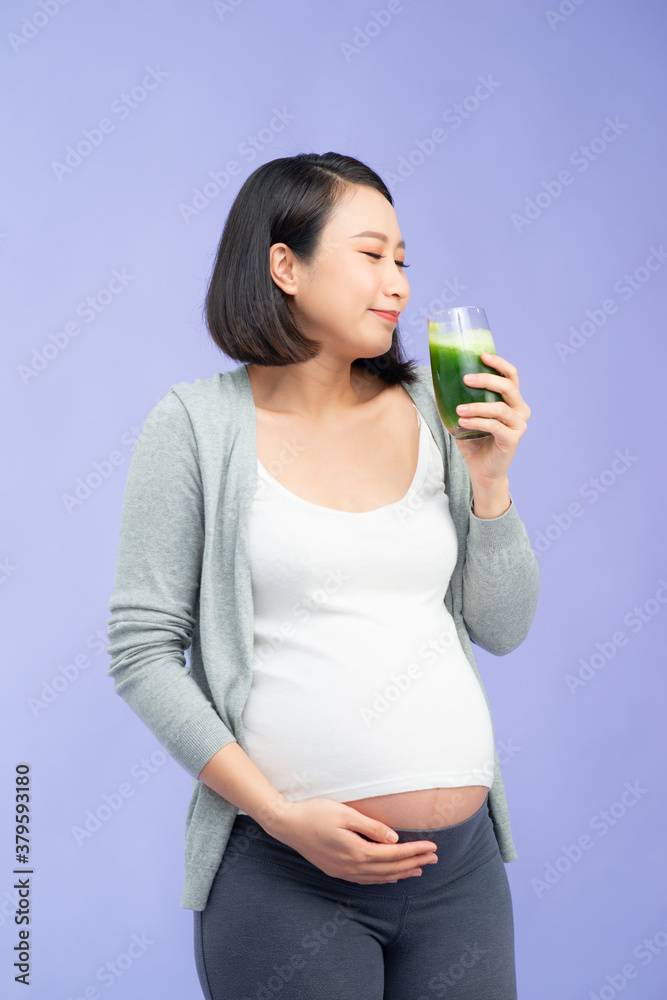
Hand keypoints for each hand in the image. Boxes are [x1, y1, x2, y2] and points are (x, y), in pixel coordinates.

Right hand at [265, 797, 437, 883]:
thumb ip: (372, 827)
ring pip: (380, 877)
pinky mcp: (337, 870)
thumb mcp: (345, 814)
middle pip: (390, 868)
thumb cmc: (315, 813)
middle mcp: (352, 866)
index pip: (394, 854)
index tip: (432, 847)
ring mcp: (344, 871)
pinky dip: (383, 879)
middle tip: (434, 858)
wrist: (288, 825)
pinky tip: (390, 876)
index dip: (415, 851)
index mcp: (357, 851)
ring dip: (401, 873)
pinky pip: (366, 880)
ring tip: (419, 869)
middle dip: (414, 863)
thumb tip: (395, 839)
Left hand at [453, 352, 530, 483]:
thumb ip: (462, 399)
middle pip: (508, 387)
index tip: (481, 355)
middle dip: (487, 379)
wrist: (482, 470)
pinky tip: (462, 422)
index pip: (511, 376)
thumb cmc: (475, 441)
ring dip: (477, 406)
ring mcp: (518, 425)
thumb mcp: (467, 416)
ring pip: (500, 408)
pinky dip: (477, 422)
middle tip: (466, 379)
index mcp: (512, 401)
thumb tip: (440, 379)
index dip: (499, 363)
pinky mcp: (513, 440)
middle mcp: (520, 410)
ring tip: (458, 408)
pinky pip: (495, 426)